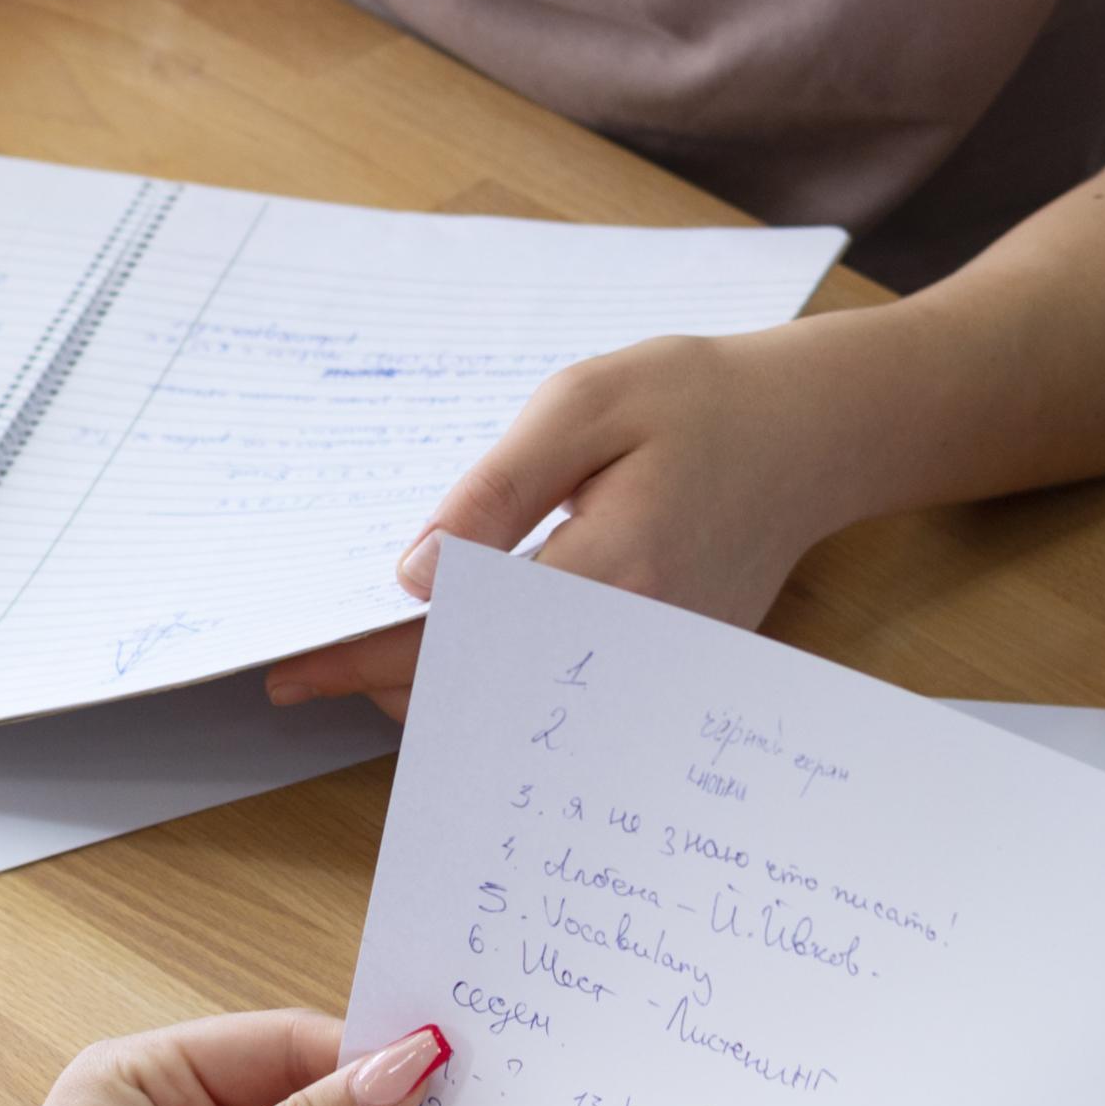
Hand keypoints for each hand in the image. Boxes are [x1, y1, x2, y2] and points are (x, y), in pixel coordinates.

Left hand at [261, 331, 847, 715]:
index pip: (459, 641)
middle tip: (320, 662)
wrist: (812, 431)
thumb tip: (418, 572)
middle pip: (483, 695)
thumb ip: (497, 489)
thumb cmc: (698, 399)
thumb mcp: (584, 404)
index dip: (364, 660)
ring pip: (524, 705)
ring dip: (449, 684)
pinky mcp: (669, 668)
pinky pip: (567, 689)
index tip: (291, 677)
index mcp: (610, 569)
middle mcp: (636, 639)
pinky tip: (471, 639)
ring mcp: (659, 666)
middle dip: (392, 682)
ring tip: (380, 652)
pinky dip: (508, 674)